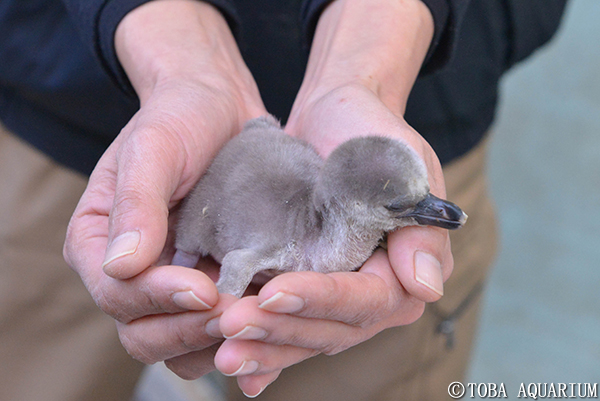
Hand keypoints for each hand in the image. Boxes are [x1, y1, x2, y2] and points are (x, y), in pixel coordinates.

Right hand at [63, 0, 265, 376]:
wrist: (220, 106)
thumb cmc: (180, 116)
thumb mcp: (154, 147)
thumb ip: (137, 203)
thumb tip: (120, 266)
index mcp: (99, 243)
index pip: (117, 295)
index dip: (158, 300)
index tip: (204, 289)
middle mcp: (131, 273)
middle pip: (143, 335)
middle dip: (188, 332)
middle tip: (236, 313)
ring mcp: (172, 283)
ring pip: (181, 346)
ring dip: (216, 343)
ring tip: (257, 320)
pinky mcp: (211, 284)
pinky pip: (217, 330)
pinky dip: (241, 336)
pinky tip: (271, 321)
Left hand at [208, 0, 449, 395]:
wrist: (333, 116)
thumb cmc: (371, 130)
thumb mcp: (404, 165)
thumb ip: (420, 227)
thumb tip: (425, 287)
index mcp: (403, 272)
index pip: (365, 300)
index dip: (319, 300)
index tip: (273, 293)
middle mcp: (372, 294)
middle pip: (330, 329)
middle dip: (281, 331)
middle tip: (230, 326)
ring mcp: (336, 296)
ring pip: (304, 336)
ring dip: (264, 347)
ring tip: (222, 354)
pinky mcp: (306, 289)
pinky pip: (287, 326)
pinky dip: (264, 349)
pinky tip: (237, 371)